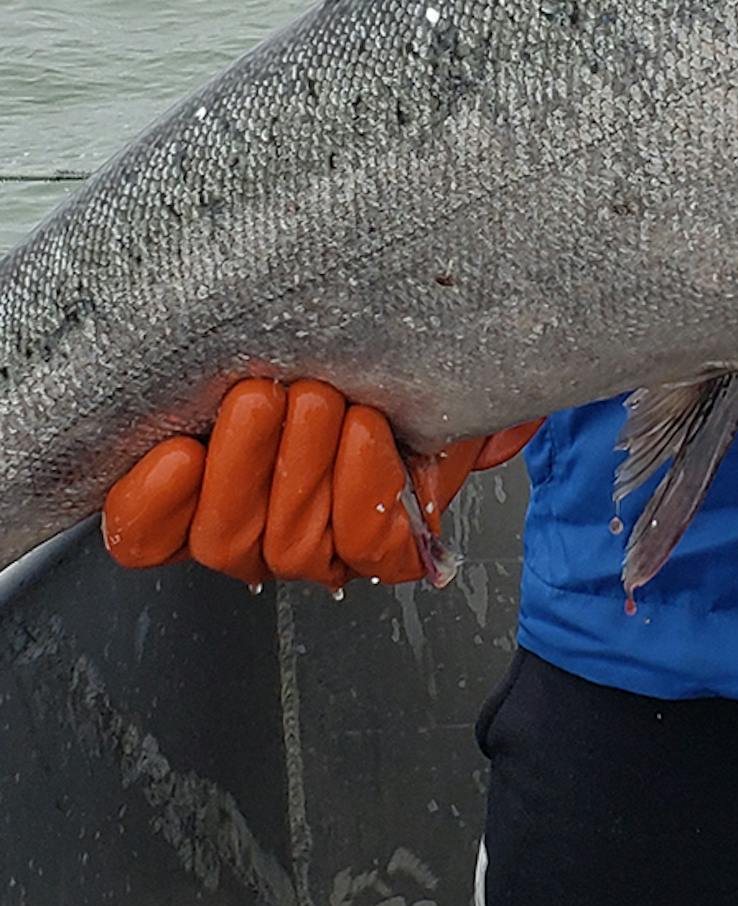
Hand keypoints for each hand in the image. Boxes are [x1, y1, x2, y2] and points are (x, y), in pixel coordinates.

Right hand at [102, 378, 539, 588]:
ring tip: (318, 400)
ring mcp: (318, 553)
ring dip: (303, 464)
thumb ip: (209, 365)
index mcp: (202, 496)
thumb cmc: (330, 359)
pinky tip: (364, 431)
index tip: (177, 452)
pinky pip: (364, 540)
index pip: (142, 535)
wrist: (426, 367)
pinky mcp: (384, 553)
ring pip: (289, 544)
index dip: (149, 504)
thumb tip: (165, 354)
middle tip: (258, 397)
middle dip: (240, 463)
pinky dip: (363, 481)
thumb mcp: (267, 352)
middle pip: (220, 538)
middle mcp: (254, 536)